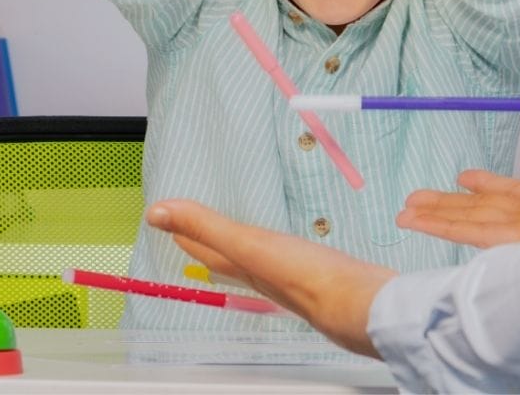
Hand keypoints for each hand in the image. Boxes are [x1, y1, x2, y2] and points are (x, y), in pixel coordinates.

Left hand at [147, 201, 394, 356]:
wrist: (363, 305)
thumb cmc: (307, 277)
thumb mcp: (249, 244)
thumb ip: (206, 226)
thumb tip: (157, 213)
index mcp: (248, 267)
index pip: (208, 252)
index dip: (187, 236)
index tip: (171, 222)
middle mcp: (266, 278)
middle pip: (230, 261)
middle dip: (211, 246)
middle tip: (198, 233)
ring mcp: (296, 281)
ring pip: (260, 264)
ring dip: (245, 252)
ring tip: (241, 243)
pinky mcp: (324, 278)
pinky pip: (293, 262)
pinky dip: (283, 254)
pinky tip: (295, 253)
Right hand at [395, 79, 519, 246]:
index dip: (490, 187)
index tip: (463, 178)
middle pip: (487, 215)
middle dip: (449, 209)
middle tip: (415, 204)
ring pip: (474, 226)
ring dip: (438, 219)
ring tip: (405, 214)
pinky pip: (477, 236)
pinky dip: (445, 229)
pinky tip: (422, 223)